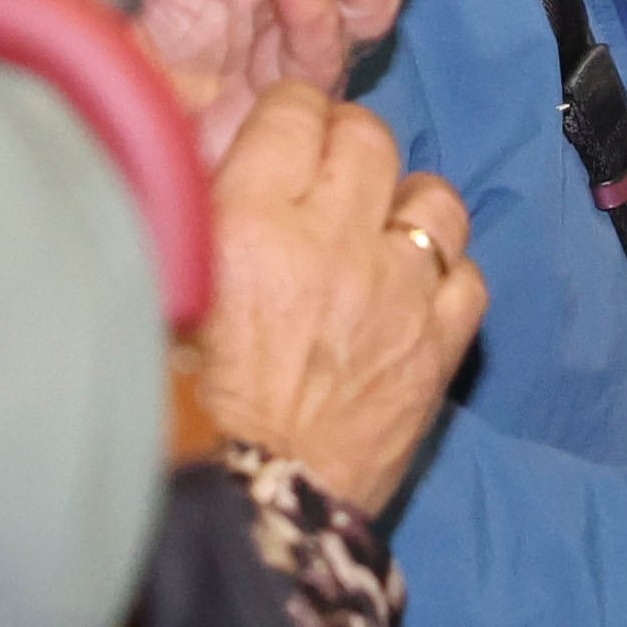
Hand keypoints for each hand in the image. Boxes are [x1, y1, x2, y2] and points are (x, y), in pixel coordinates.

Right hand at [179, 84, 484, 513]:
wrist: (245, 518)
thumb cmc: (179, 412)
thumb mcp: (157, 290)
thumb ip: (183, 215)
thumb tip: (196, 158)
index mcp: (249, 221)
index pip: (293, 109)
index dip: (288, 114)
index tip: (279, 133)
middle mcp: (333, 242)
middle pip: (368, 136)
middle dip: (345, 144)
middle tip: (320, 178)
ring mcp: (398, 295)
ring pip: (434, 198)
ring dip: (404, 204)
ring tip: (373, 231)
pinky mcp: (438, 350)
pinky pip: (469, 275)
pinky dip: (445, 275)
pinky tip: (410, 294)